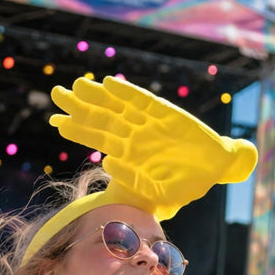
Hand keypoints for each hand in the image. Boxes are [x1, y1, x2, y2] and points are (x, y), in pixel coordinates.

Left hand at [50, 77, 257, 218]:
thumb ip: (135, 180)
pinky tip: (111, 83)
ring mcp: (150, 122)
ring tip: (78, 84)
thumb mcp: (160, 191)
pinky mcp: (167, 112)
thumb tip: (108, 163)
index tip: (56, 121)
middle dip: (80, 107)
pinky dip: (128, 92)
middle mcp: (136, 135)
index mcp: (130, 154)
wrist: (218, 168)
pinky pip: (144, 100)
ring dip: (99, 95)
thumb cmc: (189, 184)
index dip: (77, 129)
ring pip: (119, 105)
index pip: (98, 138)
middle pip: (102, 118)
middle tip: (56, 94)